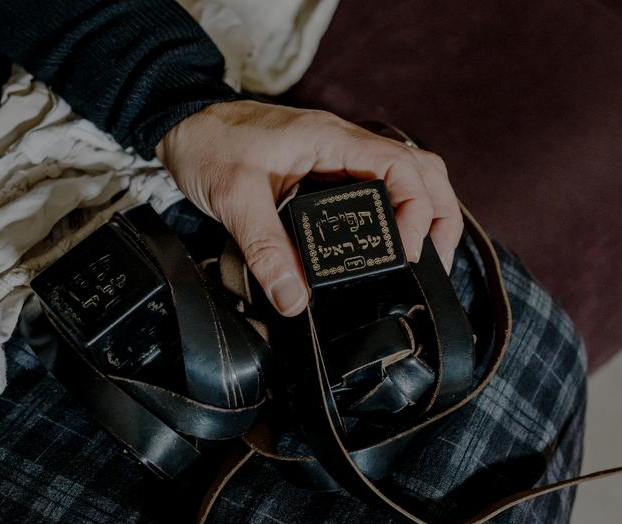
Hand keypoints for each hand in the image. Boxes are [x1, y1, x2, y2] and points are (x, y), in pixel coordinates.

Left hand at [155, 100, 462, 316]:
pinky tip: (388, 243)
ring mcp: (338, 157)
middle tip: (435, 263)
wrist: (182, 126)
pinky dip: (394, 214)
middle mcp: (344, 145)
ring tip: (426, 257)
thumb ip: (266, 249)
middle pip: (421, 171)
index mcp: (332, 141)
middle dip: (439, 216)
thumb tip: (294, 299)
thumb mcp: (235, 199)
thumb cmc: (208, 146)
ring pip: (405, 177)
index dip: (416, 213)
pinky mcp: (324, 171)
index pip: (402, 168)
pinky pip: (375, 188)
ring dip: (424, 213)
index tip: (405, 253)